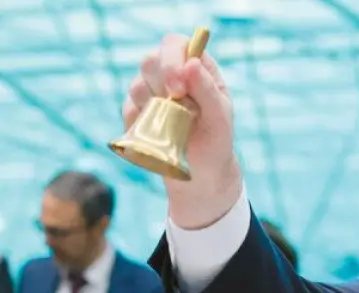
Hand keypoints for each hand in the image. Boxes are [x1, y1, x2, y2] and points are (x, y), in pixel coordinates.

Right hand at [123, 33, 241, 229]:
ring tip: (177, 127)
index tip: (180, 86)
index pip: (176, 45)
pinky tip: (160, 135)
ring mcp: (151, 92)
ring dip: (155, 106)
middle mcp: (172, 75)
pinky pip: (129, 109)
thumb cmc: (216, 142)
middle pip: (150, 60)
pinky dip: (143, 122)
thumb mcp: (221, 118)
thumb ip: (207, 90)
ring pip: (137, 85)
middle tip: (176, 105)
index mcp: (197, 69)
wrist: (200, 174)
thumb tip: (191, 63)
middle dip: (161, 82)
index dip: (172, 59)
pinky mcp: (136, 112)